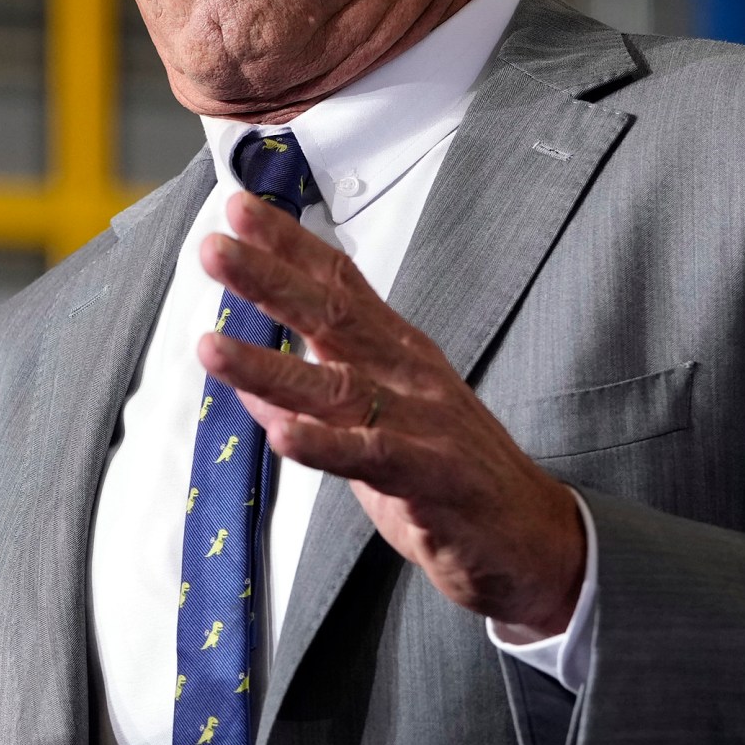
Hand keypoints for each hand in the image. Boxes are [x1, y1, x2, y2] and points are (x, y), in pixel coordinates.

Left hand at [199, 192, 583, 639]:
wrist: (531, 536)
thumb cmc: (451, 474)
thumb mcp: (376, 424)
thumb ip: (314, 399)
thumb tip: (248, 384)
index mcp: (396, 351)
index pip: (338, 283)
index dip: (289, 244)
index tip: (239, 208)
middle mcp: (406, 374)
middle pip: (331, 316)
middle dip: (269, 280)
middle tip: (216, 249)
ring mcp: (420, 421)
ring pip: (335, 386)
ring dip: (268, 366)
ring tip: (212, 347)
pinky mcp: (428, 475)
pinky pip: (368, 455)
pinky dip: (322, 444)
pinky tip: (282, 434)